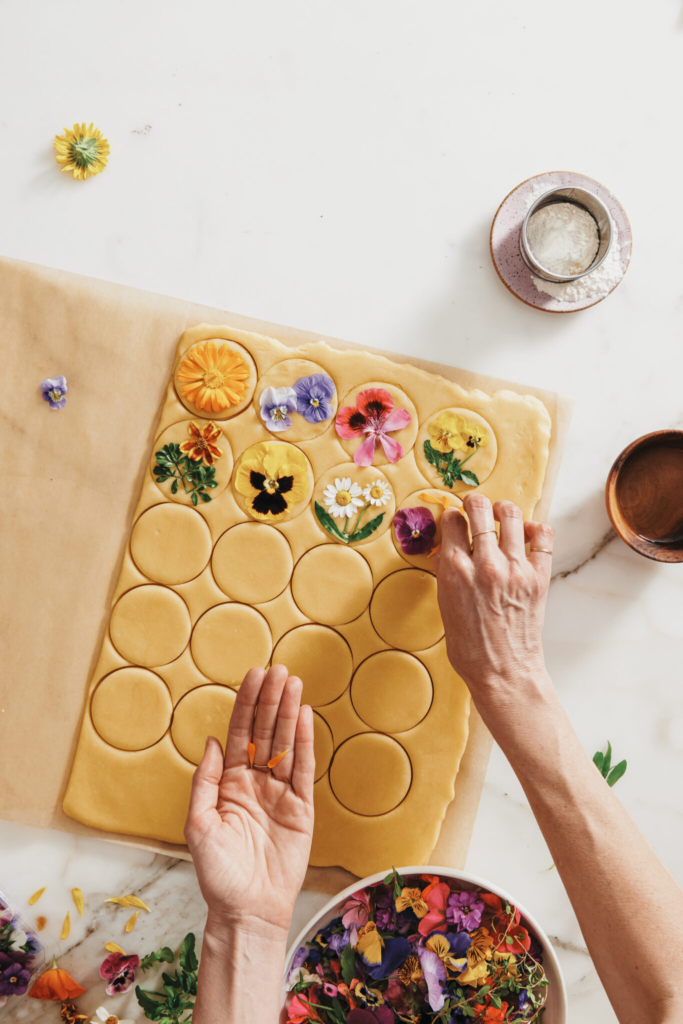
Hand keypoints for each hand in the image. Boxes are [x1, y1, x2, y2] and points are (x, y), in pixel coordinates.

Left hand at [184, 664, 314, 939]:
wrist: (246, 909)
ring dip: (288, 713)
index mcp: (230, 784)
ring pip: (285, 744)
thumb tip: (213, 742)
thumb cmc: (218, 873)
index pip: (240, 734)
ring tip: (293, 683)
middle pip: (265, 732)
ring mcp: (280, 793)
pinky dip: (305, 742)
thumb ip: (205, 781)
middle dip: (270, 700)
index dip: (247, 704)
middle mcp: (256, 782)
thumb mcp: (198, 825)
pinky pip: (304, 769)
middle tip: (278, 669)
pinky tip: (304, 717)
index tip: (253, 676)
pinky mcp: (302, 808)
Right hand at [435, 493, 553, 706]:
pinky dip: (534, 528)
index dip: (452, 517)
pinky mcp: (539, 576)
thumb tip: (452, 546)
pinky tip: (526, 534)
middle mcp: (485, 563)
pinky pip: (542, 535)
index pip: (452, 520)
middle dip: (474, 503)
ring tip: (500, 515)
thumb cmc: (469, 645)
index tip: (455, 521)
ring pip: (511, 514)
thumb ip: (449, 570)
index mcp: (455, 570)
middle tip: (475, 507)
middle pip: (479, 508)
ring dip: (503, 510)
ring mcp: (515, 568)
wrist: (502, 670)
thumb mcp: (445, 603)